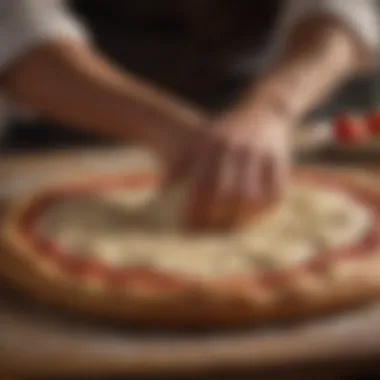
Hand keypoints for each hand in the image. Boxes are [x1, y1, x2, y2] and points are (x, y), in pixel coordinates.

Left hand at [163, 105, 293, 228]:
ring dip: (241, 216)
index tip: (188, 223)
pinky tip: (253, 215)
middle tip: (209, 228)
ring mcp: (260, 154)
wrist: (263, 111)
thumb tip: (165, 189)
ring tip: (230, 225)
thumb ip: (184, 161)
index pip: (203, 184)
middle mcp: (237, 148)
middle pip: (227, 194)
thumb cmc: (226, 132)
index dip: (195, 207)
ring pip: (251, 196)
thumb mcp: (204, 139)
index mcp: (214, 143)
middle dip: (217, 216)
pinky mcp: (278, 160)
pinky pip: (274, 192)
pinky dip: (264, 208)